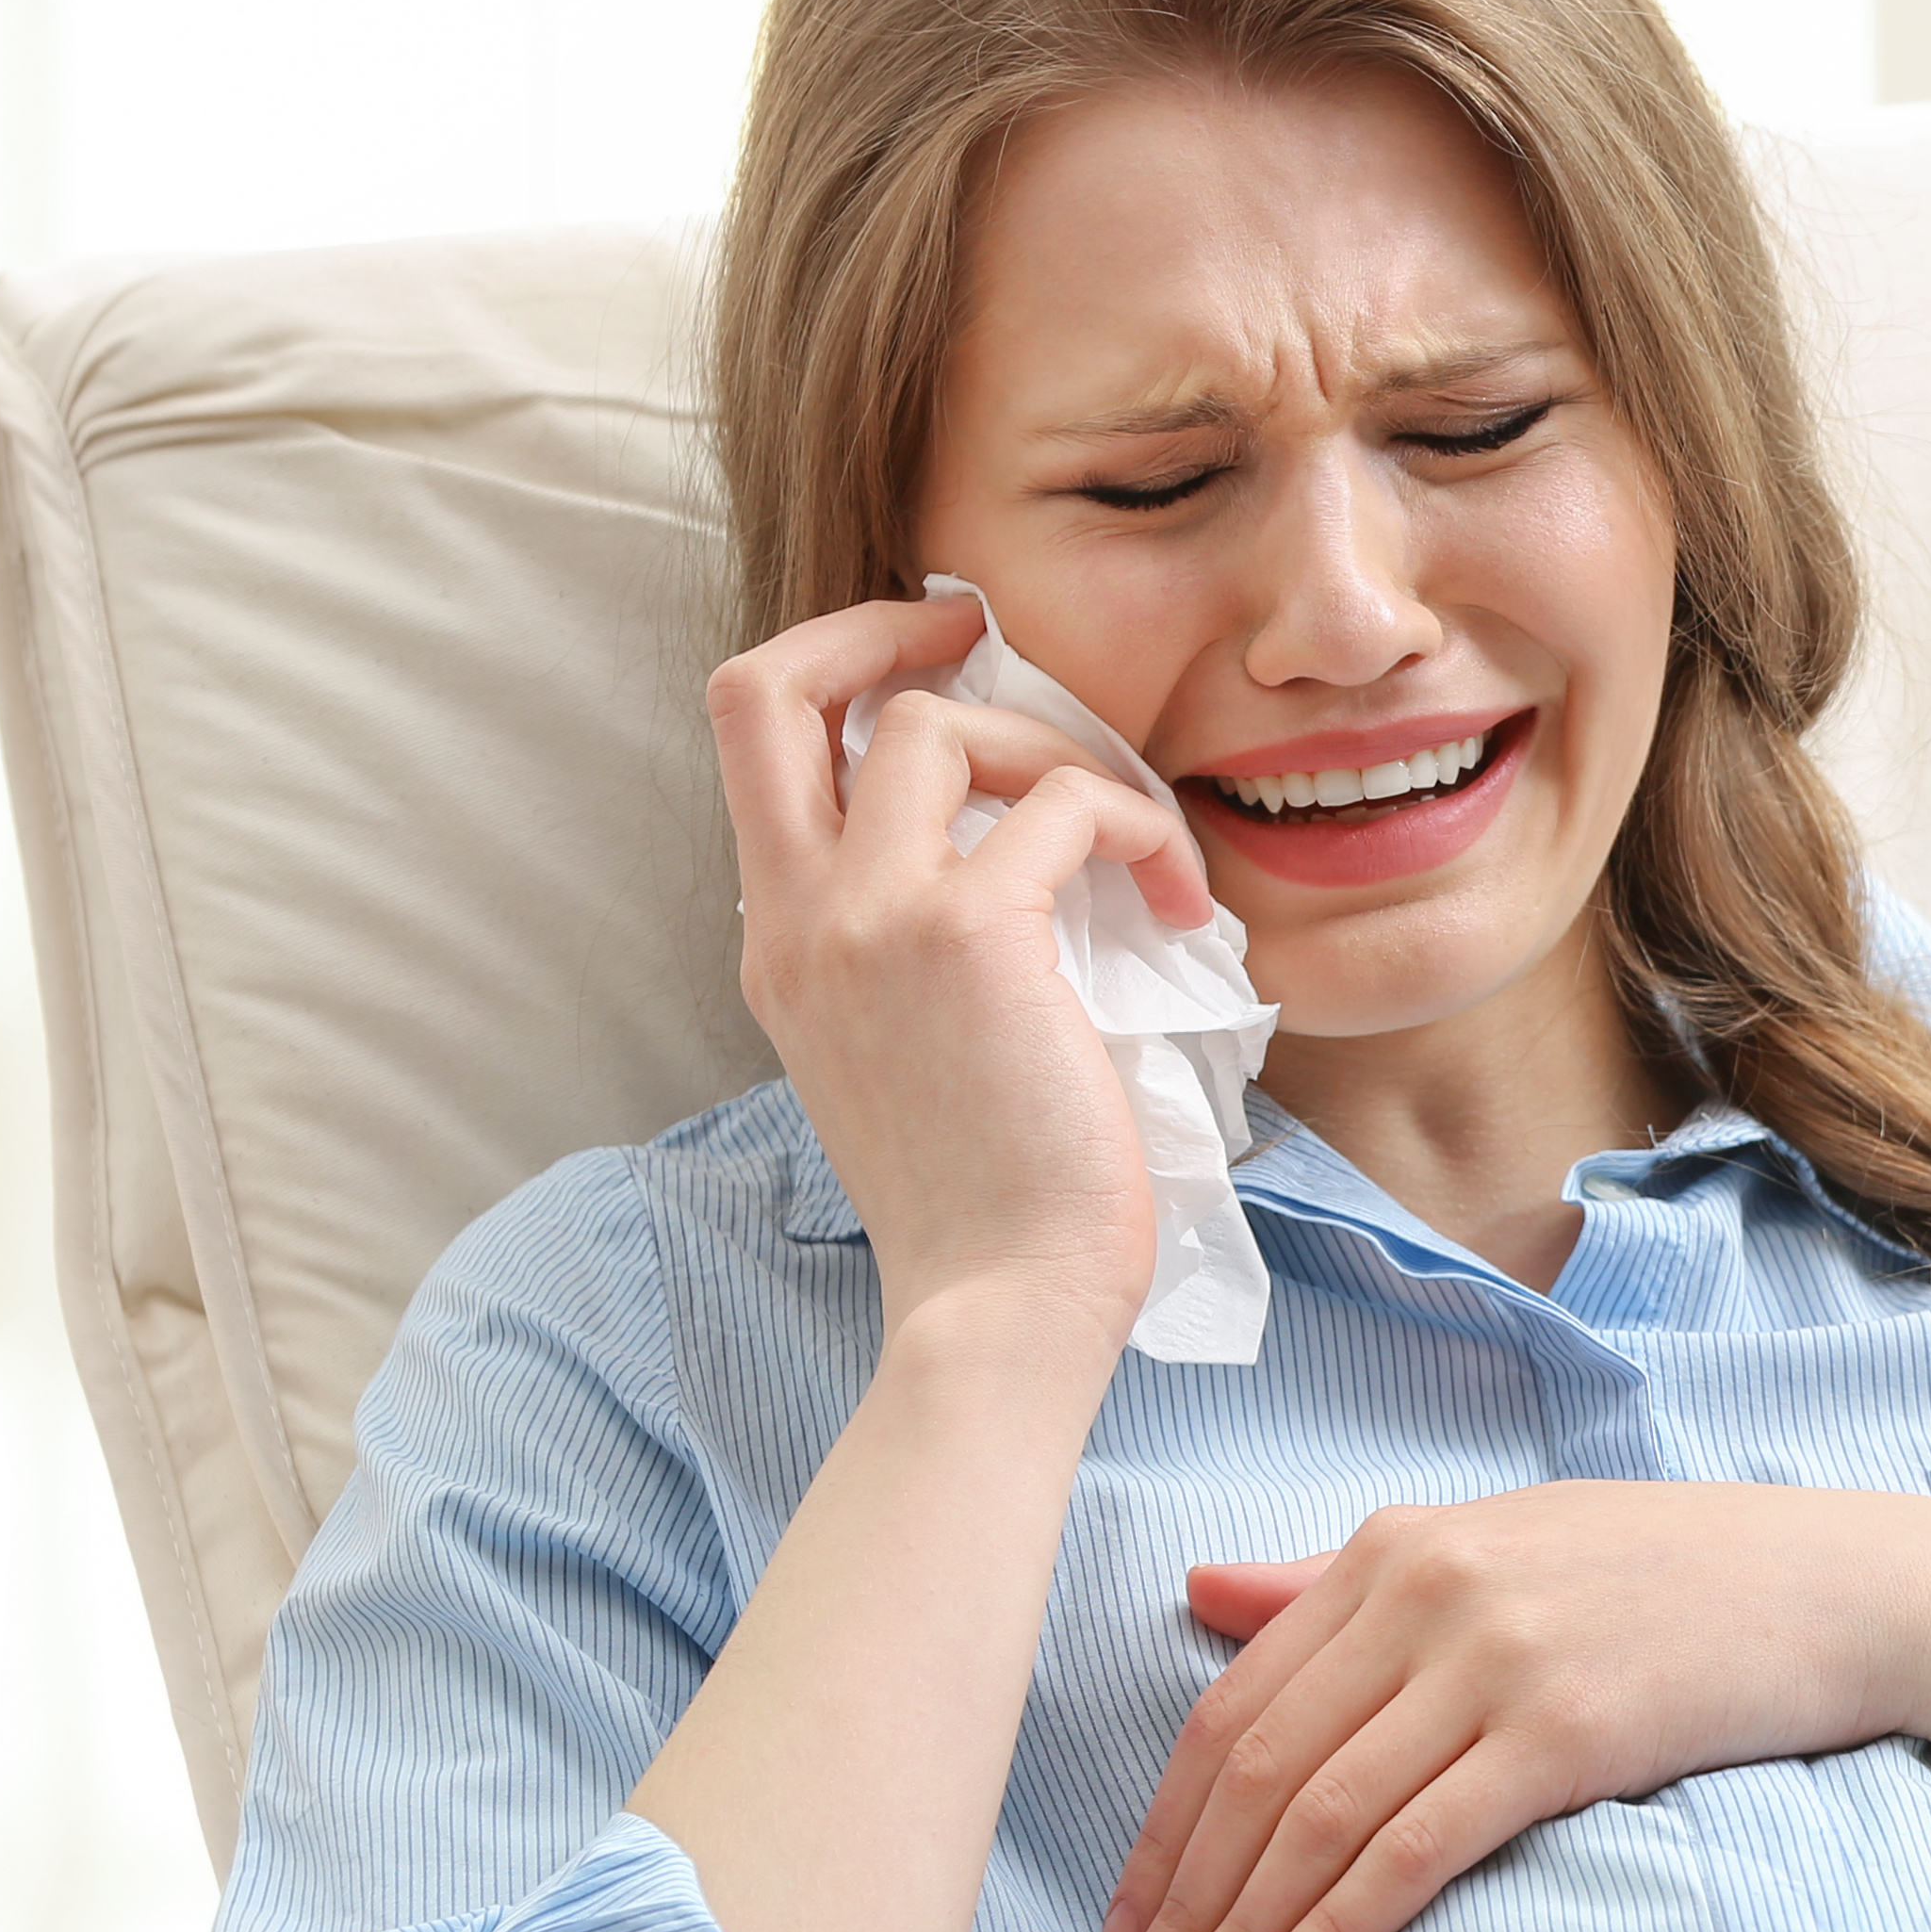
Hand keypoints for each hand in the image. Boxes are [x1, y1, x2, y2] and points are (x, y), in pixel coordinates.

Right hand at [702, 590, 1218, 1337]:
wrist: (1001, 1304)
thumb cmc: (986, 1208)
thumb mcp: (898, 1060)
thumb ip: (903, 956)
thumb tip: (1003, 866)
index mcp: (778, 946)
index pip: (751, 747)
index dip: (831, 673)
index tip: (926, 671)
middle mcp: (800, 916)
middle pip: (767, 684)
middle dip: (876, 627)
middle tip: (983, 637)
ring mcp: (871, 918)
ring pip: (941, 726)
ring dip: (1058, 753)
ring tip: (1132, 840)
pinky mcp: (971, 931)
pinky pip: (1069, 805)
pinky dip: (1138, 828)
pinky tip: (1179, 900)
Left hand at [1096, 1483, 1930, 1931]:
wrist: (1845, 1584)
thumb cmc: (1671, 1577)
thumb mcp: (1498, 1547)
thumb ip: (1342, 1578)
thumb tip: (1201, 1595)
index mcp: (1394, 1545)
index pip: (1230, 1705)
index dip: (1162, 1829)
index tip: (1121, 1925)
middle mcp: (1427, 1590)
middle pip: (1255, 1770)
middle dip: (1179, 1900)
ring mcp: (1496, 1658)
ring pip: (1317, 1817)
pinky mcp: (1565, 1731)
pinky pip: (1413, 1848)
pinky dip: (1333, 1930)